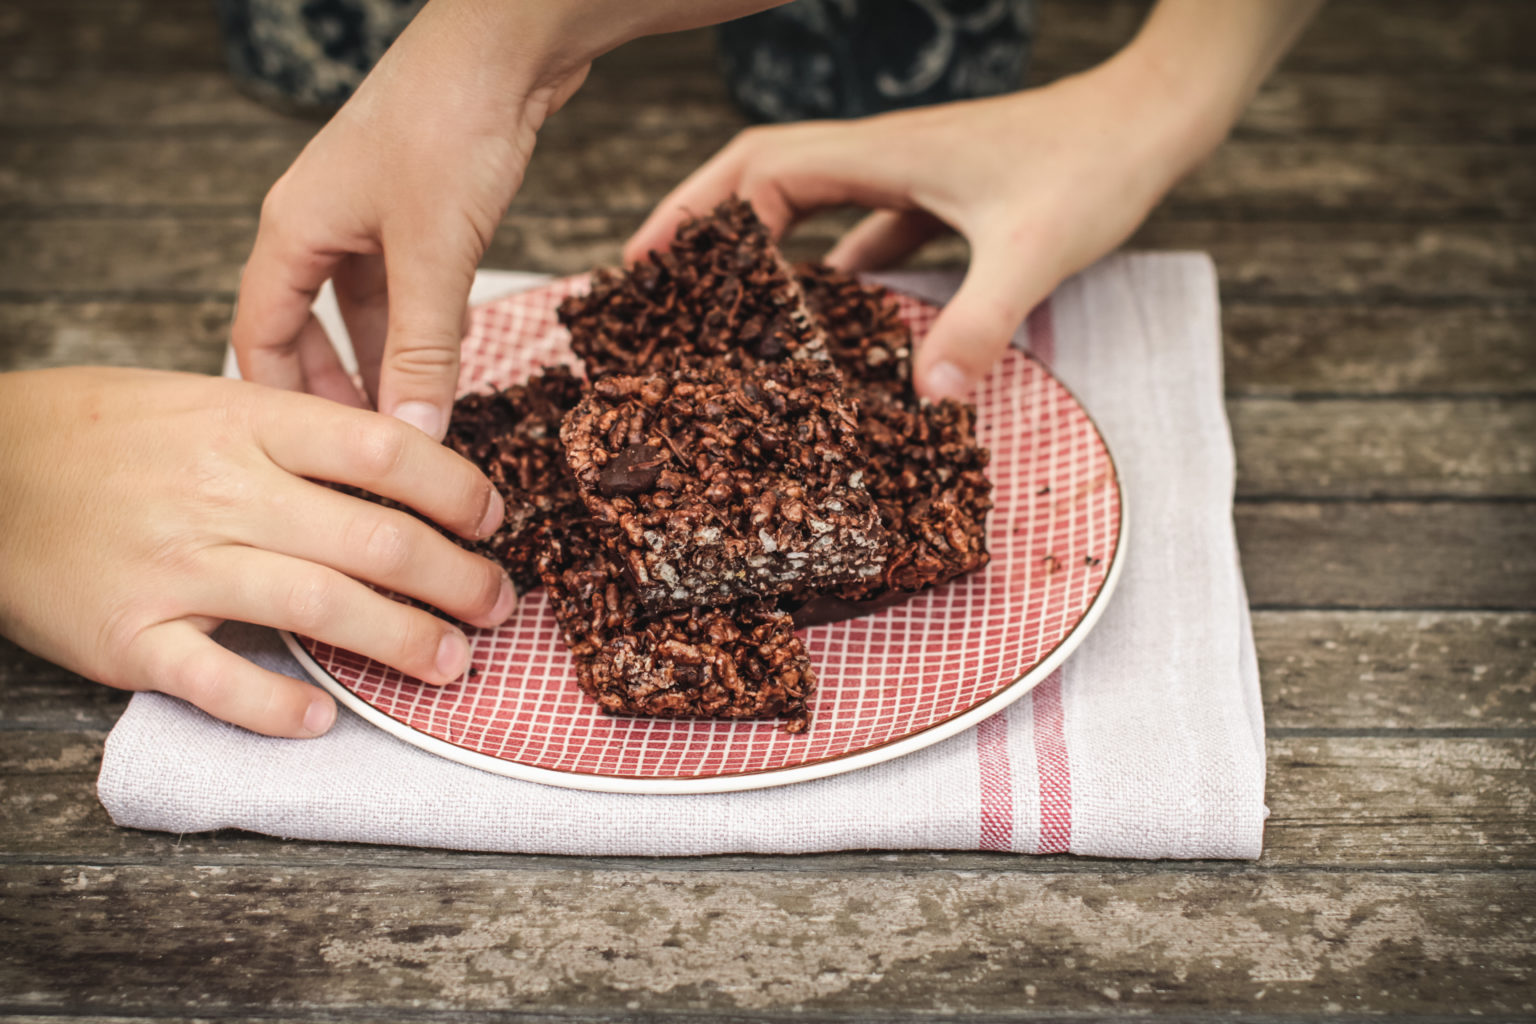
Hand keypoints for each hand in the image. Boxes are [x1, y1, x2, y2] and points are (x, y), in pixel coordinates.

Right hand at [0, 368, 515, 737]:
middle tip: (498, 604)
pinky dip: (278, 706)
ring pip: (321, 608)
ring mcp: (176, 566)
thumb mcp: (199, 401)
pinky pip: (220, 680)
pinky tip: (324, 718)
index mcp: (245, 423)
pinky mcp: (131, 636)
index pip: (382, 450)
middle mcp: (221, 492)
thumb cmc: (100, 434)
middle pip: (373, 539)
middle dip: (455, 579)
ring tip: (452, 664)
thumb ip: (293, 433)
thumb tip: (402, 467)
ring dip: (404, 643)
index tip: (491, 518)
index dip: (456, 488)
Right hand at [233, 0, 788, 438]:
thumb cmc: (451, 127)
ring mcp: (366, 217)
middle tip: (366, 460)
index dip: (278, 405)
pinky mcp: (414, 212)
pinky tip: (443, 371)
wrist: (506, 46)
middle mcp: (318, 225)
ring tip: (409, 430)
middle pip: (305, 331)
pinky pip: (402, 290)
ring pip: (360, 314)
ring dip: (382, 368)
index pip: (259, 337)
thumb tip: (415, 435)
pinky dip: (417, 334)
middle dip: (334, 395)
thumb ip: (424, 348)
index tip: (307, 465)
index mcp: (293, 231)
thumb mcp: (435, 253)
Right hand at [626, 0, 1321, 399]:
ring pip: (815, 204)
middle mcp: (885, 157)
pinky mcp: (946, 196)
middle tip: (659, 279)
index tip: (652, 262)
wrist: (1154, 121)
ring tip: (731, 304)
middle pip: (766, 179)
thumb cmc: (1095, 165)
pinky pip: (870, 228)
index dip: (698, 210)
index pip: (760, 169)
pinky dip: (840, 264)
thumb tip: (924, 400)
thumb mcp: (1033, 251)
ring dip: (769, 245)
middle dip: (707, 223)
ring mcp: (914, 175)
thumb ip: (977, 322)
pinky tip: (840, 315)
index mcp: (881, 154)